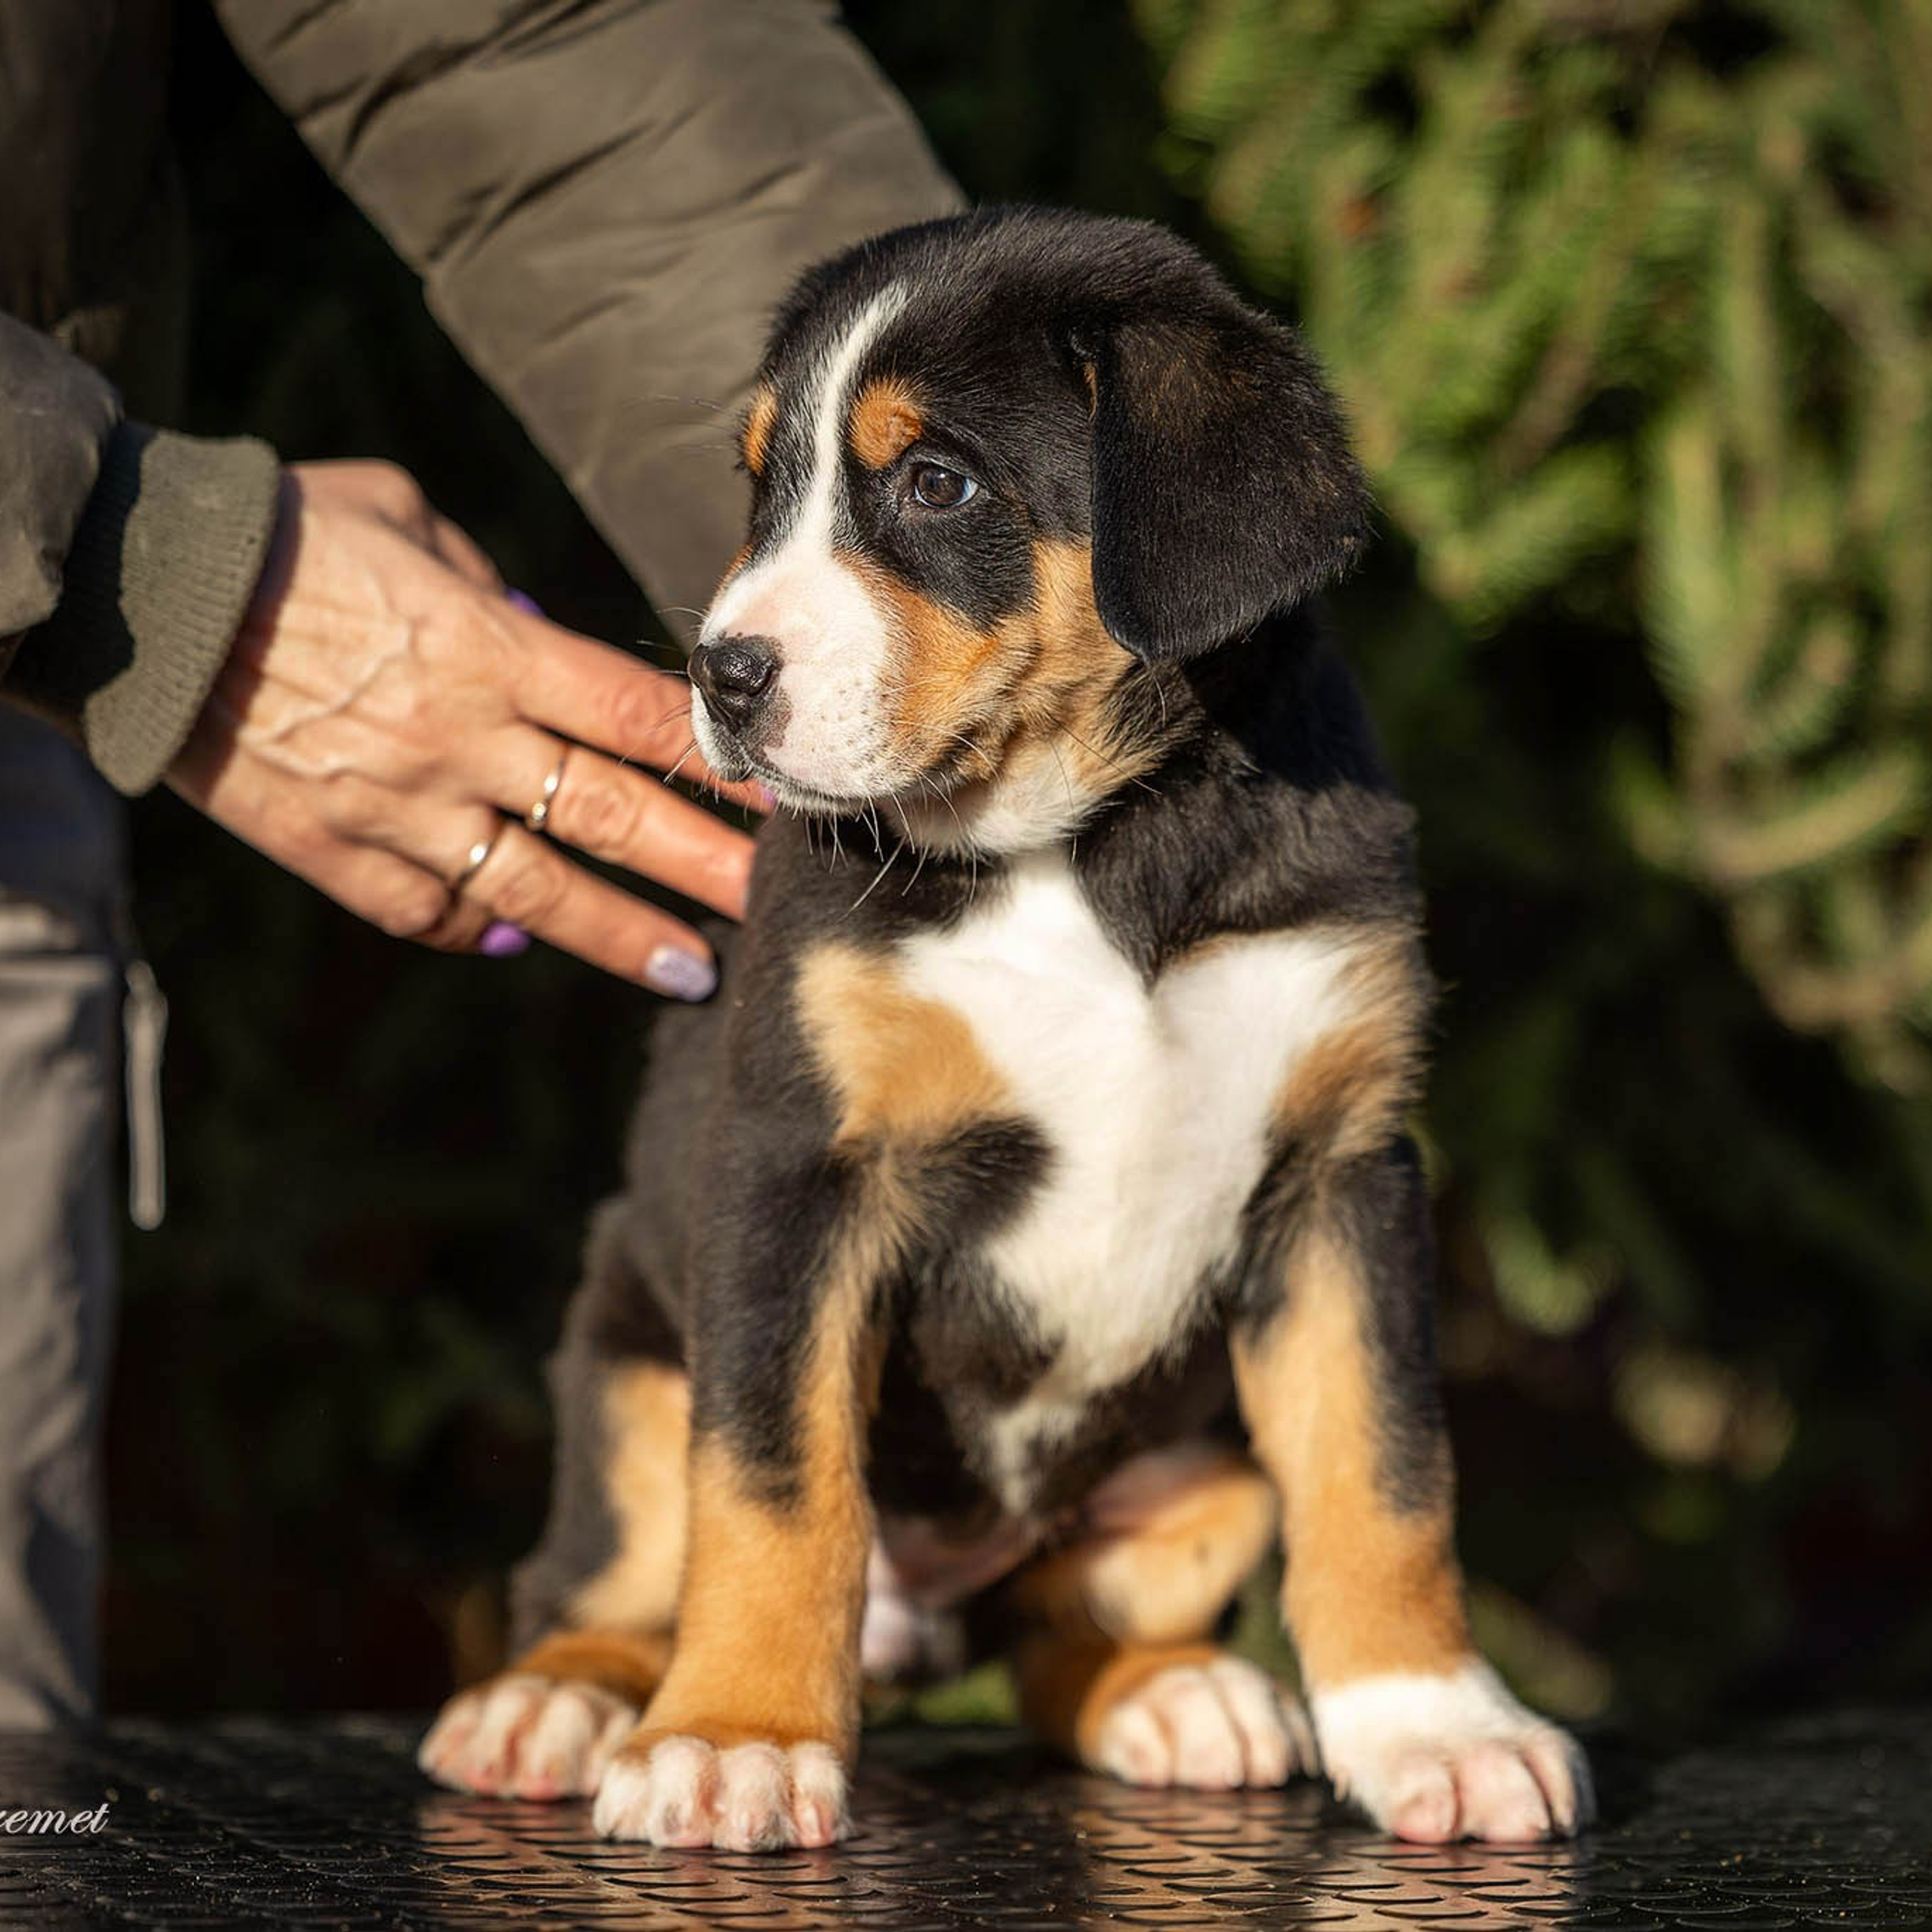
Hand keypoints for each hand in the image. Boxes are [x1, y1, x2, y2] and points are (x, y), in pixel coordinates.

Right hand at [169, 461, 757, 996]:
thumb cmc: (283, 535)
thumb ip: (488, 580)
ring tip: (694, 973)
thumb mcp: (403, 519)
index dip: (719, 764)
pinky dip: (477, 930)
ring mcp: (400, 807)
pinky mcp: (335, 853)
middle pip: (612, 816)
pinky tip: (520, 944)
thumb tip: (541, 625)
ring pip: (537, 890)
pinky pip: (427, 911)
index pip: (637, 718)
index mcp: (488, 650)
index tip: (779, 796)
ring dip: (621, 936)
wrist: (140, 595)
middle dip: (704, 866)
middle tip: (773, 905)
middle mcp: (461, 740)